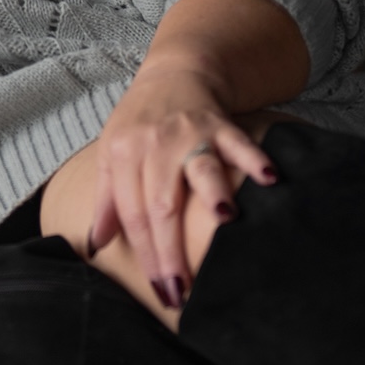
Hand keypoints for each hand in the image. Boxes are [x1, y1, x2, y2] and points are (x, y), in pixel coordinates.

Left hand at [88, 53, 278, 311]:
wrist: (172, 72)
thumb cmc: (139, 124)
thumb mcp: (112, 155)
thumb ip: (107, 202)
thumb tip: (95, 246)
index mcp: (123, 156)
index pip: (133, 214)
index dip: (146, 255)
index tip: (163, 292)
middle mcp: (153, 144)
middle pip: (161, 204)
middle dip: (171, 250)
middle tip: (183, 290)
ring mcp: (187, 132)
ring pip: (198, 166)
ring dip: (213, 191)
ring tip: (226, 219)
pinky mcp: (219, 122)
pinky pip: (237, 141)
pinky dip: (253, 158)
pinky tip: (269, 177)